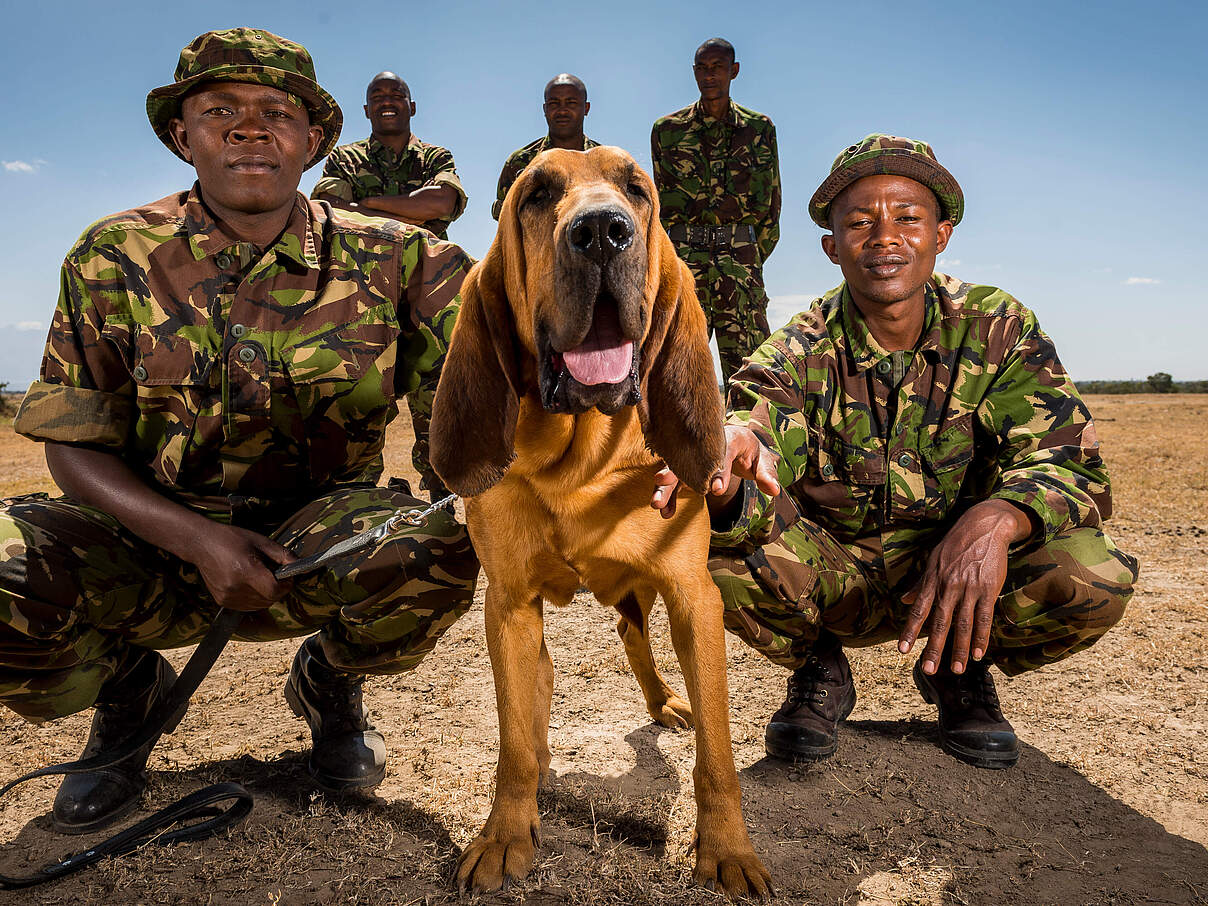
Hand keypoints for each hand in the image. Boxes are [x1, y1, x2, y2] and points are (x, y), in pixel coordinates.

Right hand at [189, 523, 296, 611]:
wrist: (202, 544)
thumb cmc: (232, 539)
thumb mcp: (261, 542)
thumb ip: (283, 555)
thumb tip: (301, 566)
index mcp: (246, 570)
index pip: (274, 591)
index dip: (285, 586)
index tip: (287, 578)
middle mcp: (235, 587)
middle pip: (268, 599)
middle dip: (277, 590)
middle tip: (275, 575)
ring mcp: (227, 596)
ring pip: (259, 605)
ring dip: (266, 595)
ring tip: (260, 578)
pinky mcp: (222, 601)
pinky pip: (247, 606)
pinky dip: (254, 599)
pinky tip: (249, 584)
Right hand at [650, 425, 779, 519]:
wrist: (736, 442)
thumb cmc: (749, 450)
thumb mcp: (762, 458)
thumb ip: (767, 473)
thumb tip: (774, 490)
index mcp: (728, 438)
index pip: (722, 453)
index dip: (719, 471)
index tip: (715, 490)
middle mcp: (706, 446)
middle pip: (688, 458)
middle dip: (675, 471)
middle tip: (661, 482)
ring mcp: (694, 457)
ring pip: (676, 470)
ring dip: (665, 487)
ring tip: (656, 504)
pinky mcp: (687, 469)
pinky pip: (675, 483)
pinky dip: (670, 497)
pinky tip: (666, 512)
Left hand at [898, 499, 1034, 673]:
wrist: (984, 526)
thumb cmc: (955, 545)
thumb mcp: (932, 561)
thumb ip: (920, 584)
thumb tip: (904, 600)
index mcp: (932, 581)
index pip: (918, 610)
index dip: (909, 631)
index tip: (902, 650)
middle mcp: (948, 586)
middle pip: (939, 622)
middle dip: (933, 648)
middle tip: (929, 670)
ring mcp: (969, 588)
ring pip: (963, 624)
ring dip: (960, 649)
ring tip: (956, 669)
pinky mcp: (988, 589)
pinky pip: (984, 617)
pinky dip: (982, 637)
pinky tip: (980, 653)